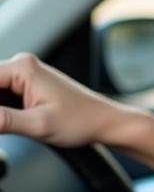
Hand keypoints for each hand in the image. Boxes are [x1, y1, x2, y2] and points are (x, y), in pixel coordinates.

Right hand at [0, 52, 143, 148]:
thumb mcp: (38, 125)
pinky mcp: (27, 86)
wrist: (105, 122)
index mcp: (22, 68)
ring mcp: (25, 75)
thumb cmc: (82, 121)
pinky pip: (2, 94)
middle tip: (5, 125)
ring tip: (13, 124)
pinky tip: (7, 123)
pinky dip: (0, 109)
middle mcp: (22, 65)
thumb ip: (2, 120)